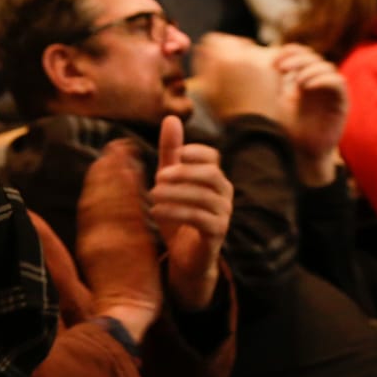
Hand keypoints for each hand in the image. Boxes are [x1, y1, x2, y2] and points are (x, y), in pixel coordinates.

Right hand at [74, 140, 160, 341]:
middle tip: (117, 145)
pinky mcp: (133, 241)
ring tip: (128, 151)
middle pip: (100, 193)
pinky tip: (140, 173)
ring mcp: (115, 236)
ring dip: (121, 172)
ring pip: (116, 196)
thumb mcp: (90, 258)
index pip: (89, 202)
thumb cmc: (110, 288)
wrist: (123, 311)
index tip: (102, 160)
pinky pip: (133, 209)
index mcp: (87, 238)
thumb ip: (87, 234)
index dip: (95, 179)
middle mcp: (97, 234)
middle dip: (107, 168)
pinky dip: (134, 189)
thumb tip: (68, 216)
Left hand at [151, 117, 231, 311]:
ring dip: (176, 193)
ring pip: (204, 196)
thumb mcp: (169, 182)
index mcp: (214, 178)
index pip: (212, 156)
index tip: (176, 154)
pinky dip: (177, 212)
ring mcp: (223, 215)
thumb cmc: (177, 216)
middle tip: (158, 178)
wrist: (183, 259)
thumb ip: (170, 153)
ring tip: (152, 196)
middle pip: (210, 174)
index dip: (195, 152)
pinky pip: (200, 218)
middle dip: (184, 173)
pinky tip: (156, 212)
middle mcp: (224, 194)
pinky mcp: (216, 234)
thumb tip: (171, 118)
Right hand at [192, 33, 278, 121]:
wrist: (252, 127)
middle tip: (233, 70)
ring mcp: (258, 59)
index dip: (212, 49)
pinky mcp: (273, 66)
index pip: (213, 39)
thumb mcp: (206, 89)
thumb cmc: (226, 112)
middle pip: (234, 41)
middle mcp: (240, 54)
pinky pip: (267, 56)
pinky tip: (260, 79)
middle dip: (232, 52)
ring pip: (251, 48)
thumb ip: (203, 65)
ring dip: (248, 57)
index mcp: (220, 59)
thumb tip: (201, 48)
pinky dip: (264, 64)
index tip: (214, 59)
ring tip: (247, 77)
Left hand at [274, 45, 347, 185]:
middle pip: (312, 57)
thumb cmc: (284, 130)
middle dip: (297, 59)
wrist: (299, 154)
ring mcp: (329, 91)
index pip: (300, 54)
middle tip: (282, 67)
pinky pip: (338, 83)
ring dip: (309, 68)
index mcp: (301, 78)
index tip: (273, 61)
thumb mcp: (273, 103)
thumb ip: (268, 85)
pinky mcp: (341, 102)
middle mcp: (317, 82)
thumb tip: (252, 66)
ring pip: (326, 66)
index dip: (289, 52)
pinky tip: (306, 86)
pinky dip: (323, 79)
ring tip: (295, 79)